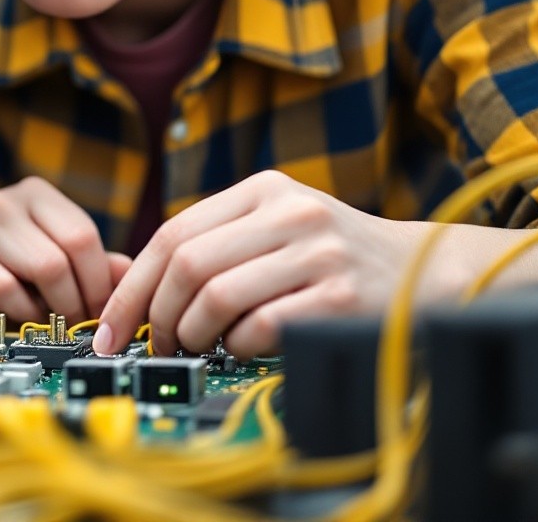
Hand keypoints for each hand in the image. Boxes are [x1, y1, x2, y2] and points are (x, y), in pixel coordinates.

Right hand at [0, 177, 129, 325]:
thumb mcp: (45, 258)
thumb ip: (89, 264)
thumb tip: (132, 276)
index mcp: (34, 195)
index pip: (84, 233)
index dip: (101, 279)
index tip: (104, 311)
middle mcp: (4, 203)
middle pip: (68, 252)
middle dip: (83, 297)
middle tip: (82, 324)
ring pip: (43, 268)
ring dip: (56, 307)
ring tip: (52, 321)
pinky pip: (4, 288)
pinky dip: (22, 312)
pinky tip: (20, 319)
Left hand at [93, 170, 426, 359]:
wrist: (425, 270)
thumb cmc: (333, 256)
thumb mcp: (277, 225)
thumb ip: (217, 243)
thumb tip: (134, 294)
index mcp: (263, 189)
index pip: (173, 235)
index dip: (132, 287)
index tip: (111, 329)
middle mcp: (290, 212)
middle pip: (187, 266)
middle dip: (160, 316)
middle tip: (160, 344)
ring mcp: (317, 253)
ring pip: (217, 297)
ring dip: (195, 334)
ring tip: (201, 346)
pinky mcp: (341, 296)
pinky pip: (261, 327)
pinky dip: (240, 347)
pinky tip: (245, 348)